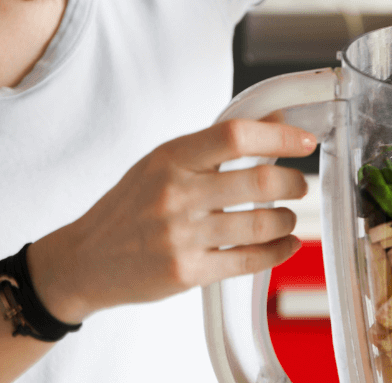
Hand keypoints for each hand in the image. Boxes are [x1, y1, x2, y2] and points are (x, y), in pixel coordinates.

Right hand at [30, 119, 316, 321]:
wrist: (87, 258)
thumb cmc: (129, 204)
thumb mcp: (163, 161)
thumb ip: (214, 143)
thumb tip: (272, 119)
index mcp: (171, 158)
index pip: (234, 136)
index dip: (278, 136)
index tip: (304, 140)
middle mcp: (176, 194)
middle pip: (258, 182)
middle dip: (293, 183)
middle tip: (299, 184)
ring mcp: (181, 236)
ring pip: (260, 225)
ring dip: (288, 219)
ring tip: (288, 216)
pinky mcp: (187, 272)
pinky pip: (249, 261)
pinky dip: (278, 251)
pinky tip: (285, 243)